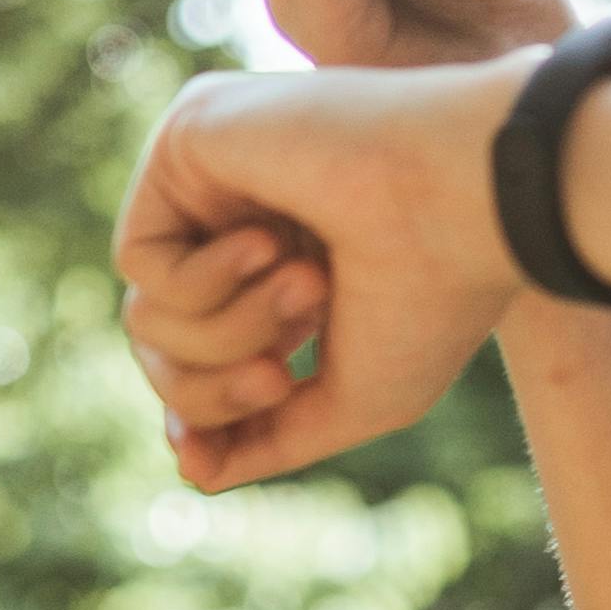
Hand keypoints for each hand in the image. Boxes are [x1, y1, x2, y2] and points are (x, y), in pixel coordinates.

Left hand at [113, 59, 536, 488]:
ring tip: (309, 288)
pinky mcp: (188, 136)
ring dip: (226, 332)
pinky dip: (202, 283)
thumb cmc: (435, 293)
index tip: (206, 454)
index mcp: (296, 263)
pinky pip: (138, 258)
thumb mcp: (355, 397)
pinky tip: (272, 245)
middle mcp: (251, 214)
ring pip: (148, 311)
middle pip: (162, 346)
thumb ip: (273, 435)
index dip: (200, 411)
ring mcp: (220, 174)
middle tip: (279, 379)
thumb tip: (194, 472)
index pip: (203, 357)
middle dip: (208, 389)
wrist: (472, 198)